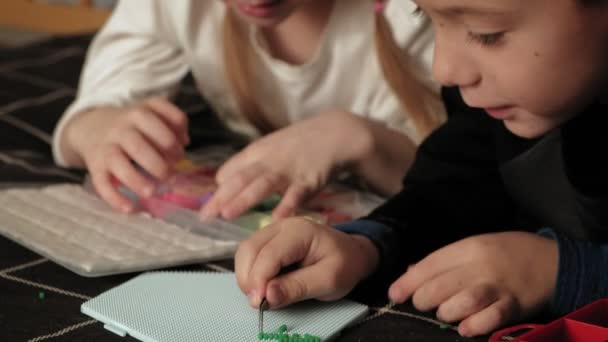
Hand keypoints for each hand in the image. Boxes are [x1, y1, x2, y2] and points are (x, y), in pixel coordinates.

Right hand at [65, 97, 188, 211]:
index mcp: (139, 113)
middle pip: (138, 145)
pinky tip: (131, 209)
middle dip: (159, 164)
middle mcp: (120, 129)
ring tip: (153, 192)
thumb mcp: (151, 112)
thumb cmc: (133, 124)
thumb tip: (185, 142)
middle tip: (171, 177)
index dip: (172, 138)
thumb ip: (172, 120)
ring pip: (118, 162)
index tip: (180, 154)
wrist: (91, 127)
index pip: (155, 121)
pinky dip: (115, 198)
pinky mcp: (95, 166)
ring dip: (137, 180)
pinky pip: (101, 183)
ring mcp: (106, 147)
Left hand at [200, 111, 372, 219]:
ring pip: (263, 184)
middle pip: (241, 179)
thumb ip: (245, 165)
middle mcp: (269, 161)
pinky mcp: (309, 179)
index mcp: (257, 154)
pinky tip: (276, 219)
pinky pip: (296, 194)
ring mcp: (289, 170)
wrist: (335, 133)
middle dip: (222, 198)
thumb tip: (219, 181)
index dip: (217, 193)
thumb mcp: (268, 148)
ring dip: (244, 199)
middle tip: (206, 216)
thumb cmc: (298, 145)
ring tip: (227, 214)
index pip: (230, 172)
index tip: (204, 212)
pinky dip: (286, 206)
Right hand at [235, 217, 378, 308]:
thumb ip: (298, 288)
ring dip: (246, 276)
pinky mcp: (269, 239)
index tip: (260, 304)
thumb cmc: (344, 265)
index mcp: (300, 231)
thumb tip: (267, 296)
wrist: (351, 254)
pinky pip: (250, 253)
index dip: (259, 280)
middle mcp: (282, 225)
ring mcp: (273, 230)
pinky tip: (263, 285)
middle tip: (259, 303)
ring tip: (261, 296)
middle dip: (248, 279)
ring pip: (245, 251)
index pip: (269, 254)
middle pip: (250, 249)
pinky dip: (250, 272)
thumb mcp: (329, 281)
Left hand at [388, 232, 557, 336]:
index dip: (408, 281)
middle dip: (423, 298)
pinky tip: (464, 328)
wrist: (551, 260)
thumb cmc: (505, 254)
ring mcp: (500, 286)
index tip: (394, 294)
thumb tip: (410, 272)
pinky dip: (475, 325)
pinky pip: (492, 317)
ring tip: (443, 314)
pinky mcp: (515, 305)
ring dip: (446, 311)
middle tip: (421, 304)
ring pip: (464, 300)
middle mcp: (482, 265)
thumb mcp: (474, 247)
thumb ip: (444, 261)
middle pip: (442, 284)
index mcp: (469, 247)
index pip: (431, 264)